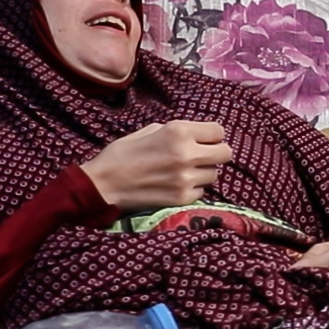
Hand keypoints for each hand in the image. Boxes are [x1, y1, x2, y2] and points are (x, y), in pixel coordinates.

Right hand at [80, 120, 233, 210]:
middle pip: (226, 153)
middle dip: (216, 153)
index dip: (212, 135)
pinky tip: (175, 185)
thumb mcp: (151, 130)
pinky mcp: (182, 198)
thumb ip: (179, 131)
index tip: (204, 140)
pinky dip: (193, 188)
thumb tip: (200, 135)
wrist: (103, 184)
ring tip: (183, 171)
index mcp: (178, 131)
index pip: (219, 131)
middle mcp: (186, 154)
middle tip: (202, 156)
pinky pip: (201, 191)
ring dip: (203, 172)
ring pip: (214, 174)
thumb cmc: (123, 153)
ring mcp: (186, 178)